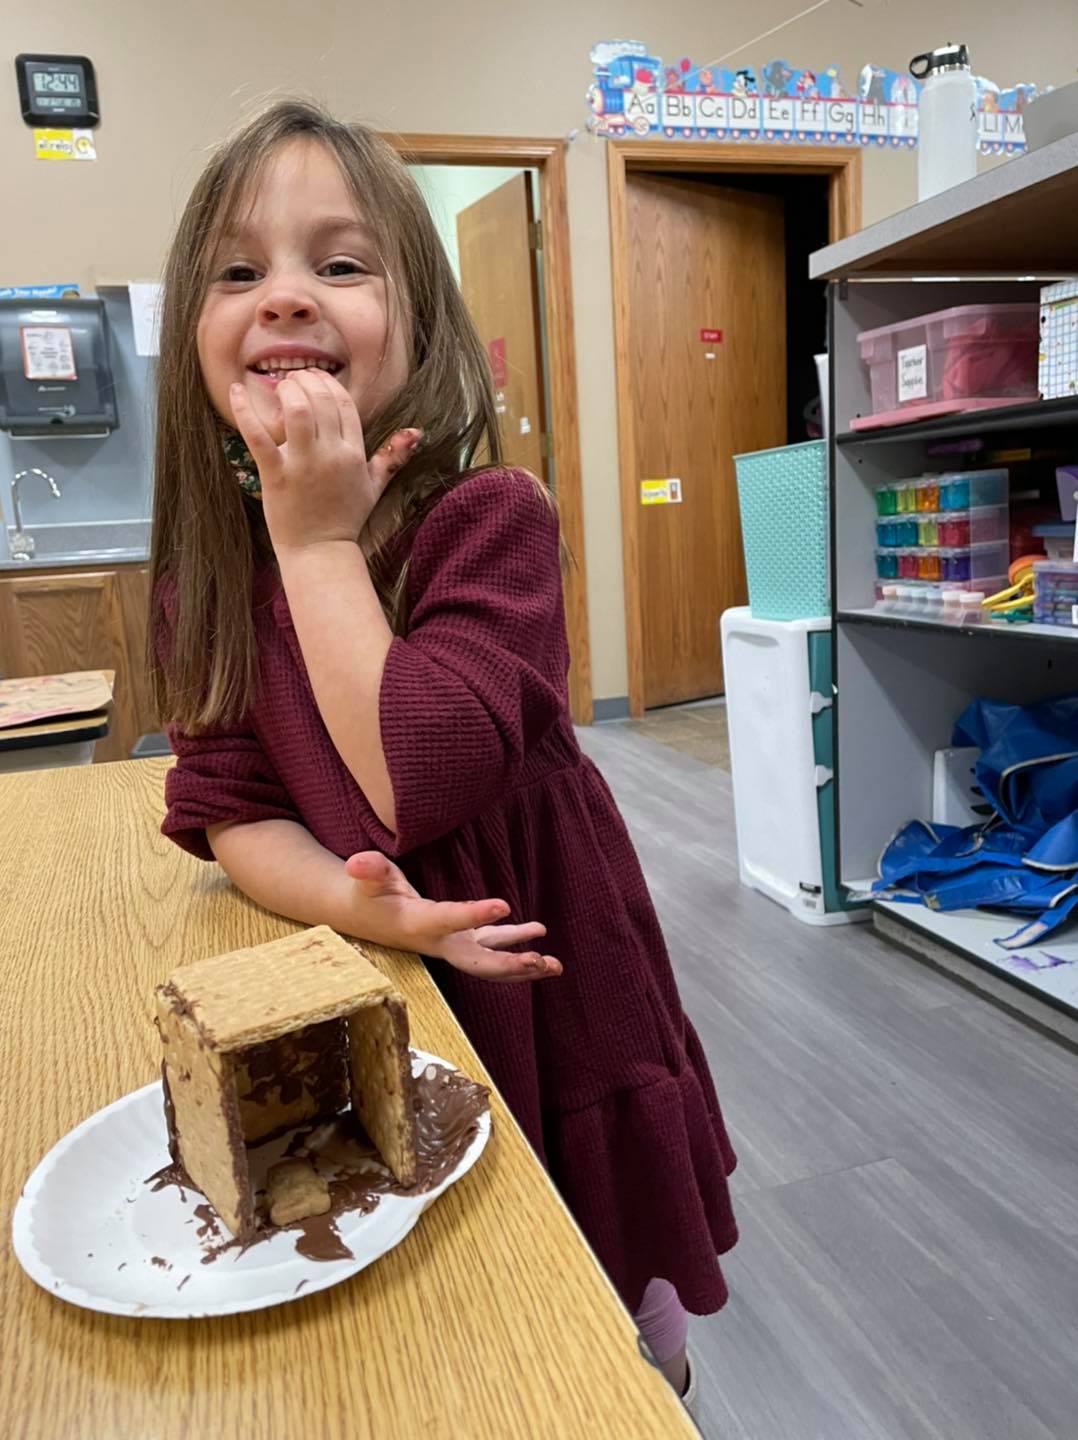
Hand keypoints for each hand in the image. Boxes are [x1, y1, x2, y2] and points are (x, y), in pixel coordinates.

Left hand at [229, 368, 420, 552]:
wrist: (321, 552)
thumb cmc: (346, 519)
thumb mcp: (374, 486)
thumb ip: (392, 456)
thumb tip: (416, 432)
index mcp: (354, 454)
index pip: (344, 403)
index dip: (328, 384)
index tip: (315, 378)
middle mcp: (331, 455)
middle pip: (321, 400)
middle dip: (306, 380)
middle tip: (294, 379)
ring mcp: (304, 464)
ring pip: (297, 410)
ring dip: (286, 390)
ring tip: (279, 387)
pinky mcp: (276, 475)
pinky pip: (257, 436)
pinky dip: (244, 410)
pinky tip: (235, 391)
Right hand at [343, 852, 562, 984]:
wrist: (361, 914)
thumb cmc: (366, 892)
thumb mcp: (366, 877)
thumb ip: (367, 870)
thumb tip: (357, 864)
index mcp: (418, 924)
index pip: (450, 919)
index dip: (475, 914)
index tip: (506, 903)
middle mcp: (438, 942)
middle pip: (477, 962)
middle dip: (509, 965)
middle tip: (539, 961)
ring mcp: (450, 944)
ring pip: (490, 961)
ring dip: (522, 963)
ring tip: (555, 964)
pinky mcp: (457, 938)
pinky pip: (491, 945)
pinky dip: (515, 942)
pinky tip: (538, 932)